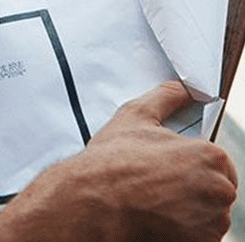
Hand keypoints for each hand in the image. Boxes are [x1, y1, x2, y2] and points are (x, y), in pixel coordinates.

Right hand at [0, 81, 236, 241]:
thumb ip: (166, 96)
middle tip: (159, 182)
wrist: (95, 202)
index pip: (217, 161)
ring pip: (209, 213)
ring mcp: (212, 223)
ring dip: (189, 209)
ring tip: (156, 199)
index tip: (168, 166)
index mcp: (211, 156)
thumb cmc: (113, 160)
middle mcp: (220, 191)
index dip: (190, 162)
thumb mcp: (135, 115)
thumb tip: (183, 88)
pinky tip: (158, 215)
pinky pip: (200, 235)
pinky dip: (184, 229)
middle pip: (216, 188)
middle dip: (192, 186)